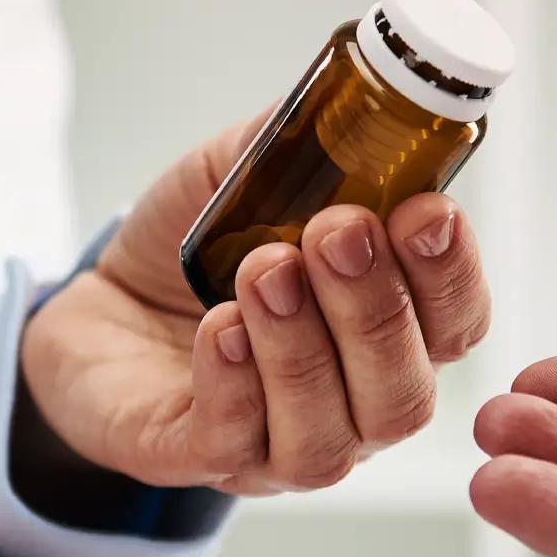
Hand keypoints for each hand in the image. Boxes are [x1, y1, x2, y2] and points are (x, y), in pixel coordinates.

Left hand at [22, 115, 490, 494]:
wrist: (100, 305)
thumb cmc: (196, 251)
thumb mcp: (248, 175)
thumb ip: (303, 144)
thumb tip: (352, 97)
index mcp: (389, 338)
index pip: (456, 328)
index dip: (452, 276)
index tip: (427, 211)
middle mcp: (350, 407)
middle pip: (403, 396)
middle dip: (375, 309)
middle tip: (337, 232)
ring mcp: (276, 448)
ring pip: (326, 436)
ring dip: (303, 348)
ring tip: (263, 269)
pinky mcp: (194, 460)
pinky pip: (233, 443)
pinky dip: (234, 383)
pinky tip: (221, 327)